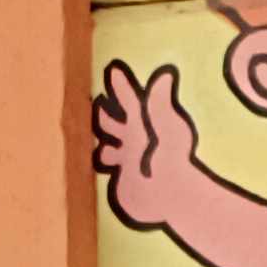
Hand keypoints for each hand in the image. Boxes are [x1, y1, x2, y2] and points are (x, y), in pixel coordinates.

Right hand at [93, 56, 200, 229]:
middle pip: (114, 119)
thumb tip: (165, 74)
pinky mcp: (123, 175)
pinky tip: (99, 158)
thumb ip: (160, 103)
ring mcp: (128, 157)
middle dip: (105, 112)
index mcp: (144, 123)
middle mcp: (135, 138)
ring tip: (93, 129)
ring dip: (102, 135)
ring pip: (108, 140)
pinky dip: (103, 158)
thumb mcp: (168, 128)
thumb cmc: (172, 160)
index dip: (121, 86)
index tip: (114, 71)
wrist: (171, 196)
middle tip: (96, 101)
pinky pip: (109, 165)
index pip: (129, 100)